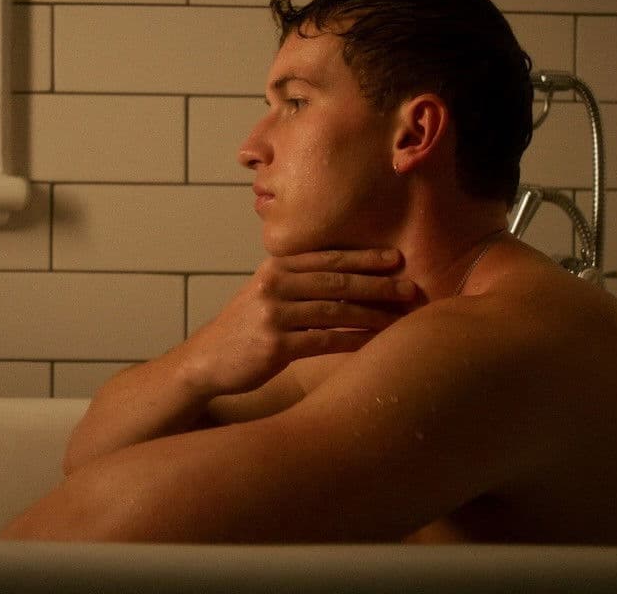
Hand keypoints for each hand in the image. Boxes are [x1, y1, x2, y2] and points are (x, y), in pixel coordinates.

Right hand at [180, 249, 415, 396]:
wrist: (206, 359)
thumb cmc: (244, 327)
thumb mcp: (265, 292)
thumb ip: (297, 280)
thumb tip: (347, 276)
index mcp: (275, 267)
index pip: (327, 257)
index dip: (364, 257)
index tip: (396, 258)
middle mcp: (274, 285)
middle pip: (336, 281)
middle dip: (377, 283)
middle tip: (410, 288)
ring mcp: (274, 315)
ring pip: (335, 310)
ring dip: (372, 314)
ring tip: (400, 317)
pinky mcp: (275, 346)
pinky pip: (324, 341)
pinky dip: (353, 341)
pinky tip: (374, 343)